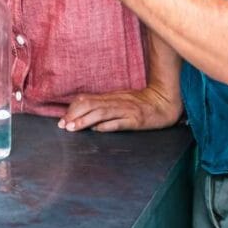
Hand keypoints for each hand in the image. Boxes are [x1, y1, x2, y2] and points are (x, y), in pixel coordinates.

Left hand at [58, 86, 182, 131]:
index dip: (72, 109)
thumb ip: (104, 105)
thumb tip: (86, 114)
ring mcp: (126, 111)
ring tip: (73, 128)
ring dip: (84, 120)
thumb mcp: (119, 99)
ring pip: (101, 113)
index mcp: (110, 98)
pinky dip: (107, 126)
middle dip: (74, 115)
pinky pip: (120, 122)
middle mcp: (116, 102)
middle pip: (90, 105)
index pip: (86, 99)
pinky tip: (97, 130)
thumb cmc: (141, 102)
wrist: (164, 101)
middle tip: (63, 125)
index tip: (62, 120)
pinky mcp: (136, 120)